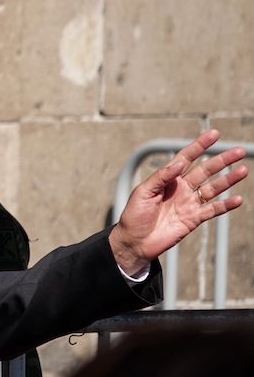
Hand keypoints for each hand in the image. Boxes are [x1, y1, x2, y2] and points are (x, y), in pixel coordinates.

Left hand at [109, 129, 247, 274]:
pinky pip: (212, 210)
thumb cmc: (134, 215)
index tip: (214, 134)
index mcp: (168, 179)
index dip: (199, 146)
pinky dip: (225, 205)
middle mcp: (181, 189)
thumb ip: (161, 177)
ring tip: (243, 170)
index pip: (186, 158)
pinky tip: (237, 199)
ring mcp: (189, 203)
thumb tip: (180, 162)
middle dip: (222, 160)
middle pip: (205, 170)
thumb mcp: (143, 192)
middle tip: (239, 150)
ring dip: (228, 180)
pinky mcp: (193, 219)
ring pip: (213, 188)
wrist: (135, 242)